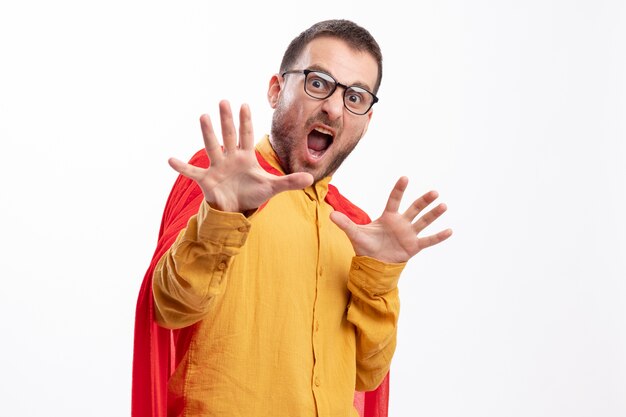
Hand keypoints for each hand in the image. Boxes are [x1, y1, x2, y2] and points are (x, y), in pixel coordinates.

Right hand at [168, 100, 313, 212]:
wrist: (236, 209)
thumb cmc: (252, 195)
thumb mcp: (272, 188)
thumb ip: (290, 182)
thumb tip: (311, 179)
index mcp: (246, 157)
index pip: (247, 135)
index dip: (246, 121)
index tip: (244, 105)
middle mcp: (230, 158)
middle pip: (229, 135)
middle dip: (227, 119)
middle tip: (223, 100)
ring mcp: (217, 167)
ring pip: (212, 147)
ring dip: (208, 133)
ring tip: (203, 116)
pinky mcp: (207, 180)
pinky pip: (192, 172)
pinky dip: (182, 167)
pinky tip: (171, 159)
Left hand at [330, 177, 451, 262]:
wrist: (374, 264)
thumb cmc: (366, 246)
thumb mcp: (355, 234)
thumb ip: (345, 223)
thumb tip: (330, 215)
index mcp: (388, 217)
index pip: (394, 200)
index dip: (399, 189)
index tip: (404, 178)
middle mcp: (401, 223)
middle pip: (414, 208)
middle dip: (424, 200)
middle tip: (434, 192)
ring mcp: (409, 234)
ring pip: (423, 221)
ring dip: (434, 214)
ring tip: (443, 205)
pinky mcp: (414, 246)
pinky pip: (428, 241)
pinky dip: (439, 237)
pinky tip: (450, 230)